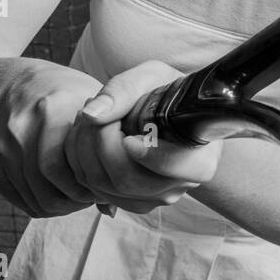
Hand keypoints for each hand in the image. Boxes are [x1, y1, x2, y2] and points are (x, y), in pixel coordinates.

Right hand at [0, 62, 102, 217]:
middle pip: (47, 183)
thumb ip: (107, 144)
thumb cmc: (69, 97)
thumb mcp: (94, 105)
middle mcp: (22, 126)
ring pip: (32, 195)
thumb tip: (111, 208)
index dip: (88, 184)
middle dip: (73, 200)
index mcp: (52, 108)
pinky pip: (16, 197)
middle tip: (89, 199)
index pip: (67, 164)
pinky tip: (55, 195)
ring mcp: (2, 145)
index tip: (103, 187)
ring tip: (75, 199)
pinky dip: (37, 204)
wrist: (18, 86)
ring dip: (57, 206)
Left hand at [64, 60, 222, 214]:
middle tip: (93, 108)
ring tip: (87, 116)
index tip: (128, 137)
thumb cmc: (167, 92)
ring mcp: (153, 198)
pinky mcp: (130, 202)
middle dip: (99, 142)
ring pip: (104, 187)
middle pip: (127, 179)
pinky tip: (87, 135)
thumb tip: (91, 114)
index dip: (147, 155)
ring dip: (83, 149)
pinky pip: (94, 191)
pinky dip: (80, 162)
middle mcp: (178, 186)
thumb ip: (124, 90)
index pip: (173, 167)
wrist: (168, 110)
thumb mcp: (152, 77)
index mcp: (199, 159)